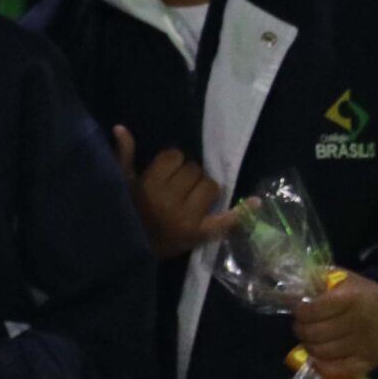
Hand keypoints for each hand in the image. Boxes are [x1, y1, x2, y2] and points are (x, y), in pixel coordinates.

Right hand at [115, 126, 243, 258]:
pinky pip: (225, 220)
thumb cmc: (125, 212)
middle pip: (195, 170)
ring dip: (203, 189)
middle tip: (177, 187)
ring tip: (191, 198)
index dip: (172, 163)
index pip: (174, 157)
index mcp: (149, 185)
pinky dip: (242, 212)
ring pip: (211, 187)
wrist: (129, 250)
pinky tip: (256, 201)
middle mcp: (170, 200)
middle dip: (188, 176)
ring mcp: (187, 218)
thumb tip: (121, 127)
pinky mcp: (200, 234)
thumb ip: (124, 155)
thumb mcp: (121, 183)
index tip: (165, 173)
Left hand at [294, 271, 377, 378]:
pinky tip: (316, 359)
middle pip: (315, 333)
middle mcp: (360, 323)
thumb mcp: (341, 278)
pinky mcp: (369, 363)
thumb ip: (316, 281)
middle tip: (302, 326)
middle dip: (301, 330)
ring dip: (309, 347)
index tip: (299, 310)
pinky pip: (338, 371)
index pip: (313, 310)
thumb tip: (289, 293)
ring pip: (323, 352)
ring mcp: (365, 345)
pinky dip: (322, 368)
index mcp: (352, 298)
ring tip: (310, 339)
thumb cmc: (359, 293)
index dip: (300, 311)